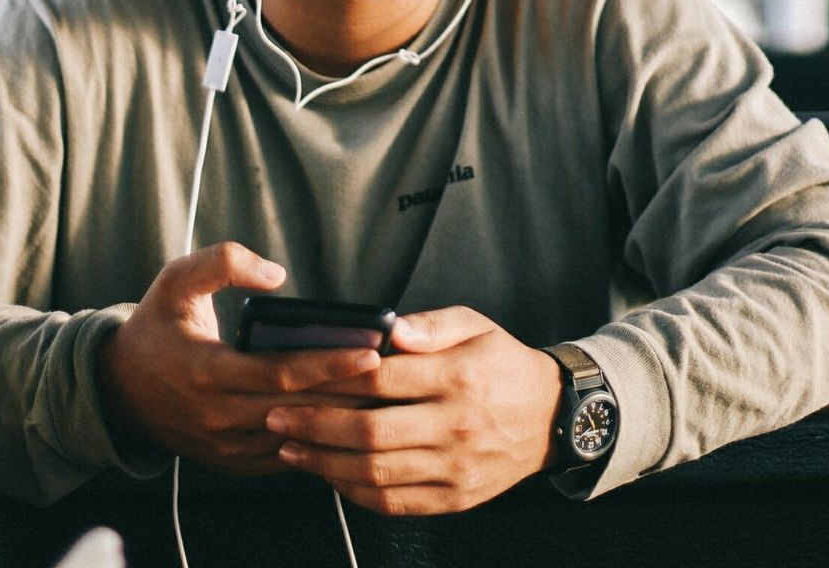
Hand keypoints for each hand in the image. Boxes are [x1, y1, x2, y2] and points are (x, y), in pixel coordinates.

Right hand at [95, 242, 381, 475]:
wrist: (117, 388)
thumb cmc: (156, 326)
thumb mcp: (177, 279)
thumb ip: (222, 262)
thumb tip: (276, 273)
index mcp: (208, 372)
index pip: (282, 373)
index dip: (328, 363)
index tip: (370, 352)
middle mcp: (219, 416)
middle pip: (300, 409)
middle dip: (351, 394)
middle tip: (398, 376)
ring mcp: (225, 446)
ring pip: (298, 436)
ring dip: (341, 420)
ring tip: (387, 397)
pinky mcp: (231, 460)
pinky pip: (284, 455)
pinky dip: (318, 440)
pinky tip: (350, 421)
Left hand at [264, 305, 562, 513]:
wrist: (552, 417)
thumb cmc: (503, 363)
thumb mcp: (475, 324)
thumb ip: (430, 324)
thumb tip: (389, 328)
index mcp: (459, 377)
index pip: (384, 380)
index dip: (335, 380)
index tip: (297, 379)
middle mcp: (456, 426)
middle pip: (371, 432)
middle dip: (315, 426)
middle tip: (276, 417)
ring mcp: (456, 468)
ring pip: (377, 473)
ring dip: (325, 463)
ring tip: (291, 448)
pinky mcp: (455, 498)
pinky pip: (396, 503)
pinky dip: (356, 493)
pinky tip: (330, 475)